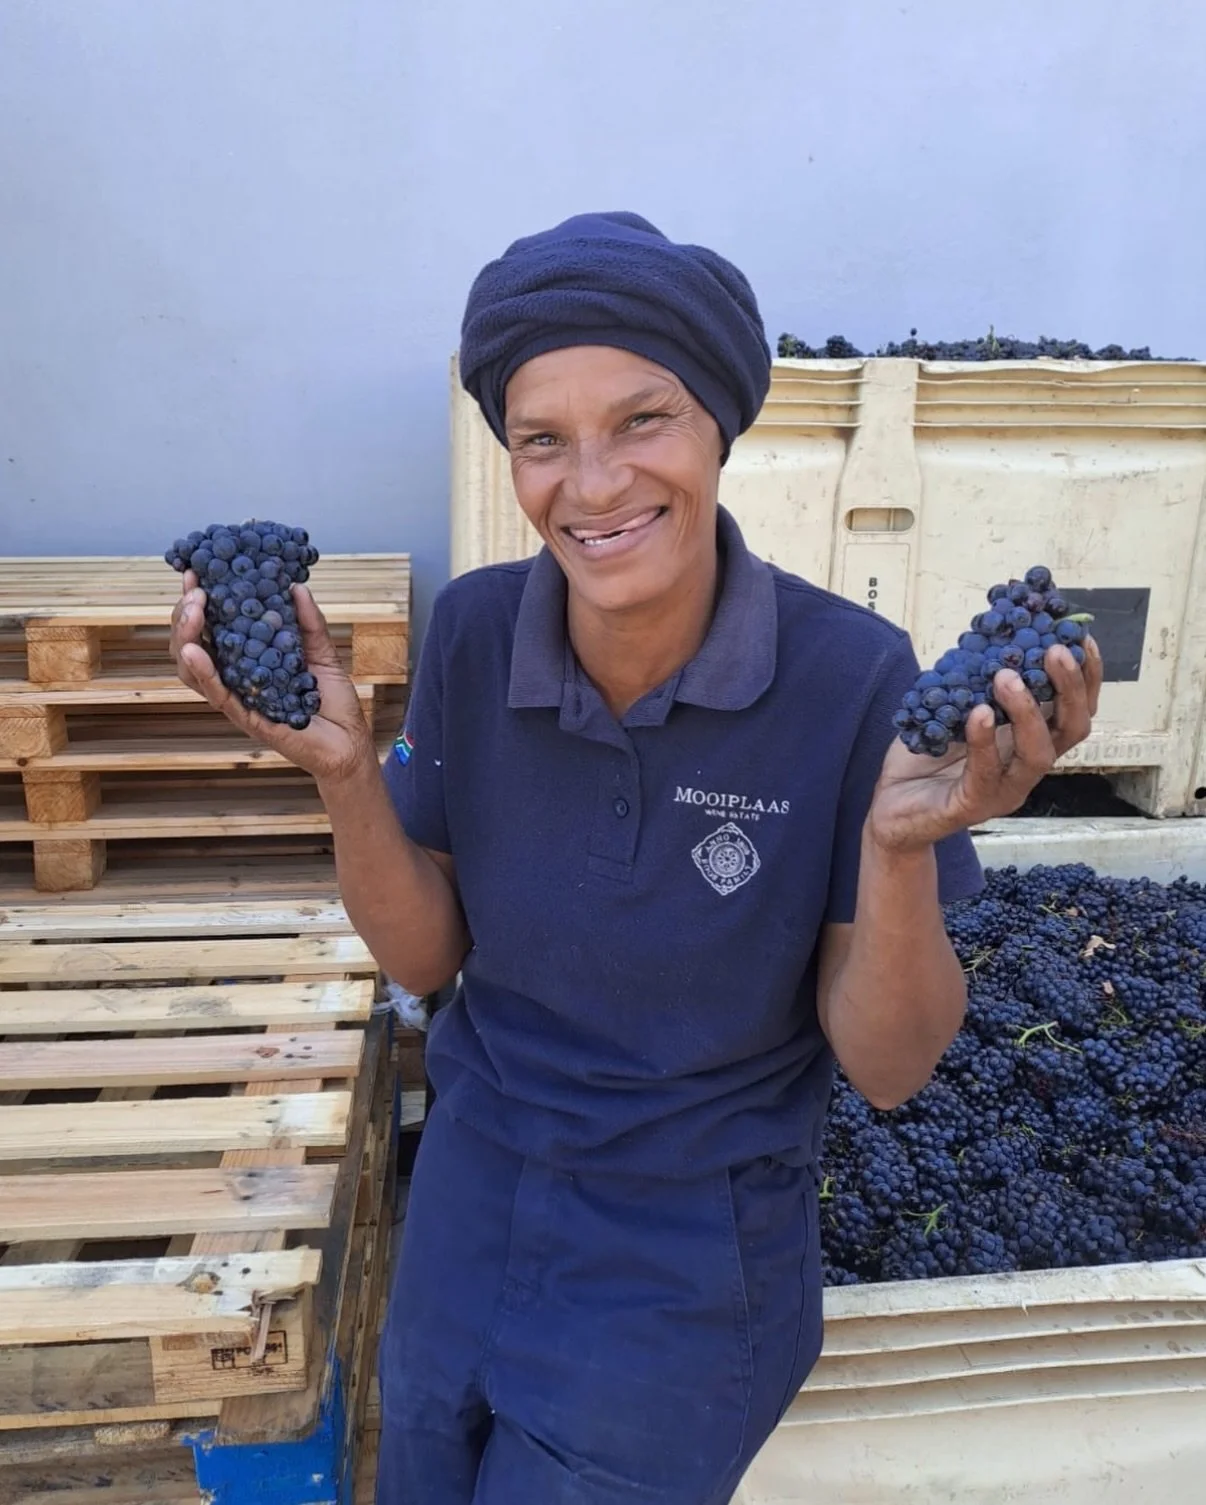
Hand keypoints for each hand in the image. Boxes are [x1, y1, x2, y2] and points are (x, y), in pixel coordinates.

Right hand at [169, 570, 377, 785]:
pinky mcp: (246, 719)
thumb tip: (296, 587)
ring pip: (193, 671)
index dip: (196, 603)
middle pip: (190, 647)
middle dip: (185, 615)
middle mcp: (235, 679)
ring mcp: (237, 700)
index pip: (210, 629)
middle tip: (195, 591)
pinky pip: (218, 695)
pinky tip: (194, 650)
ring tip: (191, 613)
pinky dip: (203, 672)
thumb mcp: (322, 652)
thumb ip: (308, 622)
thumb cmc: (331, 702)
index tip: (194, 574)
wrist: (349, 743)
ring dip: (186, 638)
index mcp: (246, 661)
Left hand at [867, 637, 1103, 852]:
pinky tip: (977, 713)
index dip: (1086, 678)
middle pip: (1071, 731)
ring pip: (1038, 755)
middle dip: (1069, 688)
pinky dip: (984, 741)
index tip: (1082, 640)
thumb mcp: (954, 710)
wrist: (891, 808)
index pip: (1073, 711)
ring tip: (1007, 677)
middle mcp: (1025, 767)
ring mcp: (1003, 790)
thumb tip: (990, 634)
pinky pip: (986, 773)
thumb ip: (976, 681)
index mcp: (1027, 742)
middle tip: (1054, 652)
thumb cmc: (926, 757)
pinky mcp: (972, 805)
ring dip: (1027, 712)